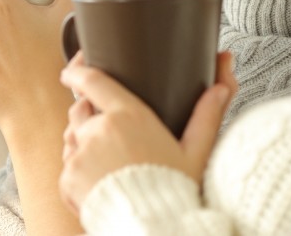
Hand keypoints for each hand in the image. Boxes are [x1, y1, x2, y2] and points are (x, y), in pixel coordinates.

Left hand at [58, 51, 237, 213]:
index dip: (78, 71)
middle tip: (108, 134)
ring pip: (72, 139)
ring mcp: (80, 155)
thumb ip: (208, 114)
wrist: (152, 227)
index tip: (73, 71)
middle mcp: (99, 130)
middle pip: (80, 111)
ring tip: (108, 163)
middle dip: (89, 116)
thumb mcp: (196, 151)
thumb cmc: (174, 190)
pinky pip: (68, 168)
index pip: (93, 81)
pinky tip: (101, 182)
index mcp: (128, 116)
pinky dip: (79, 172)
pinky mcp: (68, 179)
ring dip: (83, 144)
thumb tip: (222, 86)